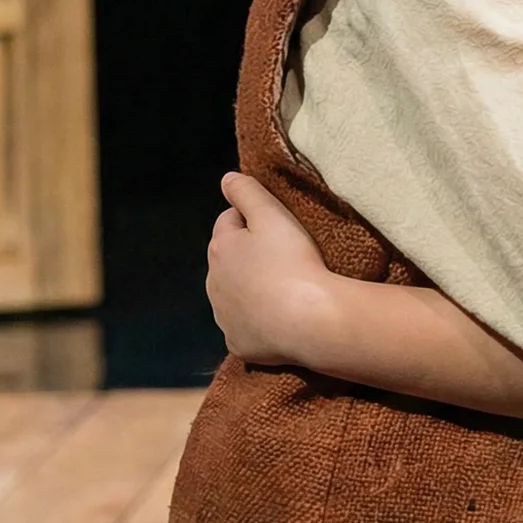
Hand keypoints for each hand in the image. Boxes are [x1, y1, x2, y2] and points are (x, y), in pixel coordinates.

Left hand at [205, 172, 337, 364]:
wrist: (309, 320)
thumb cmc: (293, 262)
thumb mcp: (273, 215)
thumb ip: (247, 192)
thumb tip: (226, 179)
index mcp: (220, 249)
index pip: (229, 221)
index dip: (253, 219)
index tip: (278, 226)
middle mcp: (213, 284)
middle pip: (229, 260)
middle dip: (248, 256)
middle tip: (284, 257)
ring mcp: (224, 318)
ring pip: (234, 295)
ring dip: (251, 289)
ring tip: (284, 289)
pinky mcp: (238, 344)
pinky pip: (245, 327)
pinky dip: (257, 321)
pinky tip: (280, 318)